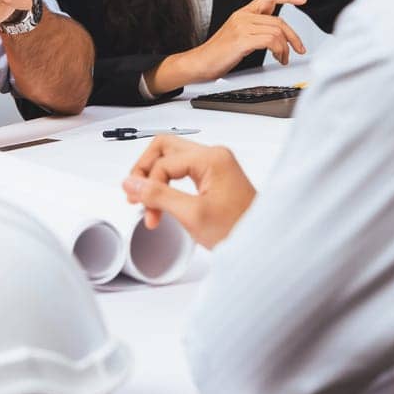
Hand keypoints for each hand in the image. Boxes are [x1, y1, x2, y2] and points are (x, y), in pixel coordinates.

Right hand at [121, 136, 255, 248]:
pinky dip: (168, 184)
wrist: (262, 244)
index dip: (150, 186)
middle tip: (136, 193)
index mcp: (211, 158)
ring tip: (147, 201)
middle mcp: (214, 156)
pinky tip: (162, 200)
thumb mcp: (191, 214)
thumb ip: (157, 195)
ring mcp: (215, 165)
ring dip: (155, 179)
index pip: (164, 163)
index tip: (145, 209)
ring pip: (171, 159)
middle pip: (164, 149)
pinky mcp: (215, 176)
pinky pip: (182, 170)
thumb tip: (131, 182)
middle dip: (146, 171)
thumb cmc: (238, 230)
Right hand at [195, 0, 307, 75]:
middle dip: (293, 37)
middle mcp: (242, 17)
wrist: (200, 63)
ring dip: (285, 48)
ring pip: (277, 31)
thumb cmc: (218, 53)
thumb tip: (276, 32)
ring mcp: (241, 27)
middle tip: (299, 48)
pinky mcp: (241, 40)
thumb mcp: (238, 35)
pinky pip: (270, 41)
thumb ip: (255, 28)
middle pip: (278, 20)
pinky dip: (279, 50)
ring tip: (283, 58)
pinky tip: (277, 58)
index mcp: (242, 13)